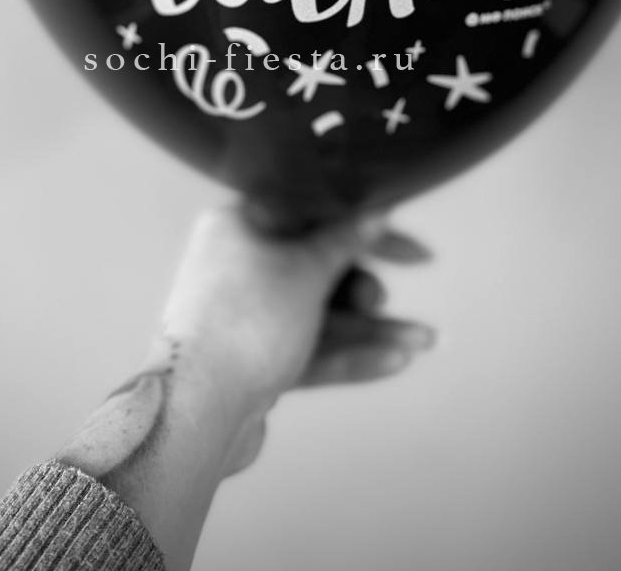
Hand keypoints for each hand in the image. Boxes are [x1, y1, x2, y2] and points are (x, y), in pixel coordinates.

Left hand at [157, 203, 434, 471]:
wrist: (196, 410)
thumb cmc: (248, 321)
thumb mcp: (306, 271)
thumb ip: (344, 240)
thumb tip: (374, 211)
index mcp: (239, 224)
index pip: (314, 214)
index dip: (367, 229)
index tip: (414, 253)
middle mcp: (239, 264)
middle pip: (318, 268)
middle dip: (363, 288)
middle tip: (380, 300)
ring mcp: (245, 316)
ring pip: (320, 314)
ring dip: (371, 328)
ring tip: (424, 342)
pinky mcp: (253, 360)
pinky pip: (309, 348)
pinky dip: (349, 353)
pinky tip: (396, 361)